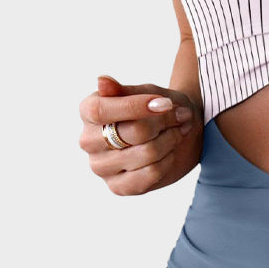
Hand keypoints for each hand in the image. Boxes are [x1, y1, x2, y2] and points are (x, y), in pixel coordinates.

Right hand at [78, 74, 203, 193]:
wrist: (178, 130)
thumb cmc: (158, 108)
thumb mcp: (147, 92)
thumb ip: (126, 91)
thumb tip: (102, 81)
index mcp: (88, 111)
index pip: (100, 110)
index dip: (135, 106)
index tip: (165, 103)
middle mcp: (88, 140)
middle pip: (132, 132)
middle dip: (164, 122)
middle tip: (180, 115)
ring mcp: (100, 166)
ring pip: (146, 153)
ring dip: (170, 140)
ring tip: (178, 131)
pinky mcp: (117, 186)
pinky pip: (149, 174)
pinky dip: (167, 161)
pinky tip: (170, 152)